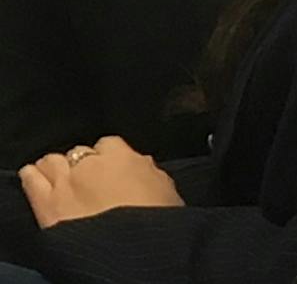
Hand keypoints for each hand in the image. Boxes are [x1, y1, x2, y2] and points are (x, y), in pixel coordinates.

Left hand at [19, 136, 183, 227]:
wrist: (129, 250)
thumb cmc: (154, 222)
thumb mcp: (166, 189)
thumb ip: (148, 170)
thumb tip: (141, 165)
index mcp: (123, 157)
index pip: (108, 144)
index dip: (107, 156)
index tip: (109, 167)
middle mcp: (91, 165)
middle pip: (79, 152)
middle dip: (82, 163)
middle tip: (87, 178)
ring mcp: (66, 183)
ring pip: (51, 161)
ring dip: (56, 167)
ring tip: (58, 175)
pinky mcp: (46, 205)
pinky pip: (31, 179)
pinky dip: (32, 175)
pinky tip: (33, 175)